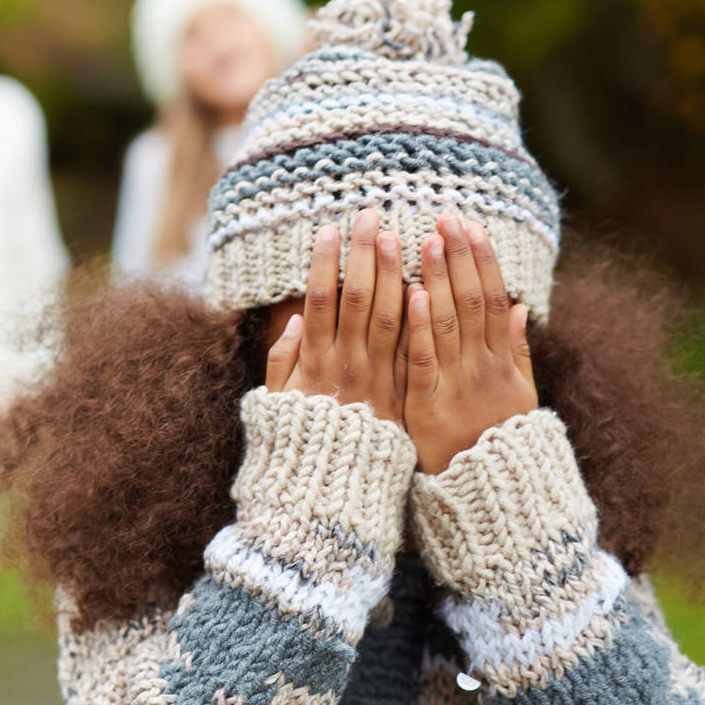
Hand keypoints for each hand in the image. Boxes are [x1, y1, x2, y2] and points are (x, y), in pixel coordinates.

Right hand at [264, 211, 407, 423]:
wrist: (333, 489)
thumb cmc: (300, 441)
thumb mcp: (277, 402)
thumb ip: (282, 360)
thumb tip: (296, 320)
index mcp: (313, 362)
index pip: (320, 300)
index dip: (324, 262)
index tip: (329, 229)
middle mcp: (347, 364)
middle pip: (359, 298)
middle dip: (364, 254)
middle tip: (371, 215)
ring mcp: (378, 378)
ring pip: (392, 315)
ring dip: (396, 272)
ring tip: (399, 235)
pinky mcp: (404, 394)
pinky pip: (415, 350)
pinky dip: (422, 318)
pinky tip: (427, 285)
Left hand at [403, 213, 538, 473]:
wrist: (491, 496)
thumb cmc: (497, 443)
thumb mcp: (518, 395)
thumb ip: (517, 350)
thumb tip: (519, 305)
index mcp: (500, 360)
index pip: (490, 297)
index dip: (480, 260)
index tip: (469, 226)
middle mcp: (481, 366)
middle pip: (472, 301)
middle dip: (458, 257)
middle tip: (445, 217)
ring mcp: (456, 385)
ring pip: (448, 322)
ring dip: (438, 279)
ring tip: (427, 241)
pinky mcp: (428, 406)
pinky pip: (424, 361)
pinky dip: (421, 328)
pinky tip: (415, 296)